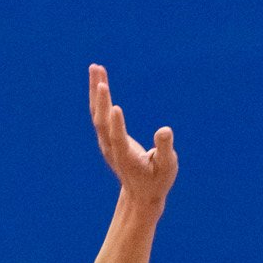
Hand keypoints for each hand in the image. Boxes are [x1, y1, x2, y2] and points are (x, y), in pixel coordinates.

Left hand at [87, 64, 175, 210]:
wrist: (141, 194)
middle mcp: (112, 148)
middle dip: (100, 98)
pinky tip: (100, 80)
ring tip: (95, 68)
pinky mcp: (107, 137)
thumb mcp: (167, 167)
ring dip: (95, 91)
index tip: (116, 106)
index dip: (116, 124)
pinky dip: (99, 96)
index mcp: (126, 157)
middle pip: (101, 121)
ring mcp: (107, 142)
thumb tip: (165, 129)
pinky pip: (100, 113)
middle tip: (99, 76)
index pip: (118, 138)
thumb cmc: (157, 180)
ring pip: (97, 114)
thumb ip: (165, 149)